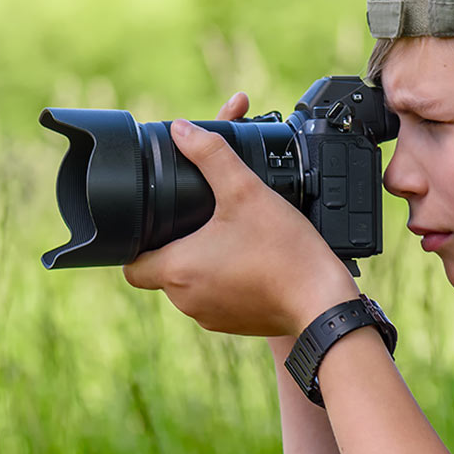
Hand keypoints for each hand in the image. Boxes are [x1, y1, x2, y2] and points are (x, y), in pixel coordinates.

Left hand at [123, 92, 358, 336]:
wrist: (323, 303)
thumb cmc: (284, 252)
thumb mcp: (245, 190)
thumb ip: (211, 154)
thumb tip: (182, 129)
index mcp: (177, 270)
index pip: (130, 265)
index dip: (135, 243)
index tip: (153, 224)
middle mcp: (185, 300)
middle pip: (160, 271)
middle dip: (174, 245)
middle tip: (197, 220)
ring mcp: (208, 316)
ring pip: (187, 285)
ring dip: (199, 262)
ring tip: (225, 236)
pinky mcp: (232, 324)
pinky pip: (213, 299)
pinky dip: (222, 280)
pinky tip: (245, 259)